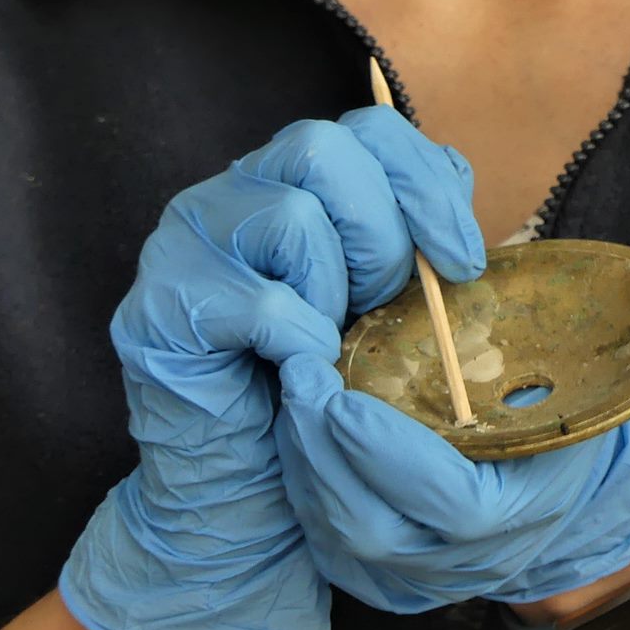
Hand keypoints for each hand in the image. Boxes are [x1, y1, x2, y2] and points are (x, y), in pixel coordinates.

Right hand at [60, 108, 485, 629]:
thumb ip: (410, 242)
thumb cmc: (324, 404)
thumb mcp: (386, 314)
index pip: (367, 130)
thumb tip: (453, 183)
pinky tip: (304, 374)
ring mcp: (187, 247)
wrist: (250, 499)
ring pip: (292, 215)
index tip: (466, 262)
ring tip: (335, 344)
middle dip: (384, 235)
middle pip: (324, 150)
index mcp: (289, 186)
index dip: (426, 183)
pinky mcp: (163, 309)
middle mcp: (231, 198)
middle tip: (391, 307)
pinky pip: (257, 300)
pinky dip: (300, 341)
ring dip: (339, 291)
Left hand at [274, 258, 629, 614]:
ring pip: (333, 529)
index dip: (393, 460)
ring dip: (300, 461)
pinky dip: (296, 477)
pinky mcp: (372, 564)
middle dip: (323, 454)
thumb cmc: (591, 420)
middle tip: (296, 377)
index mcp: (525, 511)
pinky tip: (286, 421)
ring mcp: (412, 569)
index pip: (450, 509)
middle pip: (370, 524)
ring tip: (284, 387)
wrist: (572, 501)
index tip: (344, 397)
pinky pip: (318, 530)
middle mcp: (461, 556)